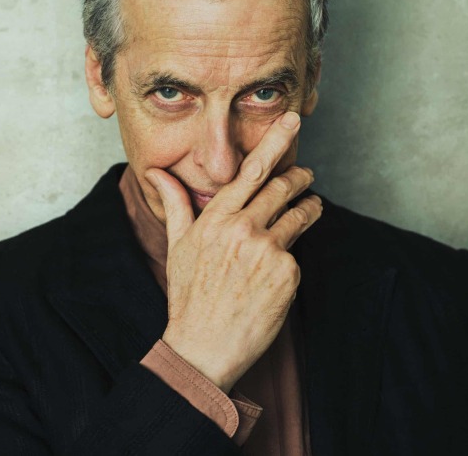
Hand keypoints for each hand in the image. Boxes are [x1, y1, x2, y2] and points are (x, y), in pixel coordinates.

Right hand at [145, 111, 321, 392]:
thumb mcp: (178, 244)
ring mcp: (267, 250)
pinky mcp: (287, 273)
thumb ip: (174, 202)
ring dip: (309, 205)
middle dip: (299, 175)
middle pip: (282, 186)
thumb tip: (156, 171)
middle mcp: (243, 228)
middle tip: (307, 173)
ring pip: (299, 214)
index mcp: (216, 217)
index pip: (251, 170)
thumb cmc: (189, 295)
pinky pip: (297, 251)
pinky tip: (285, 260)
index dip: (275, 142)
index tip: (292, 121)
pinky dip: (296, 249)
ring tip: (311, 205)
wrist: (203, 346)